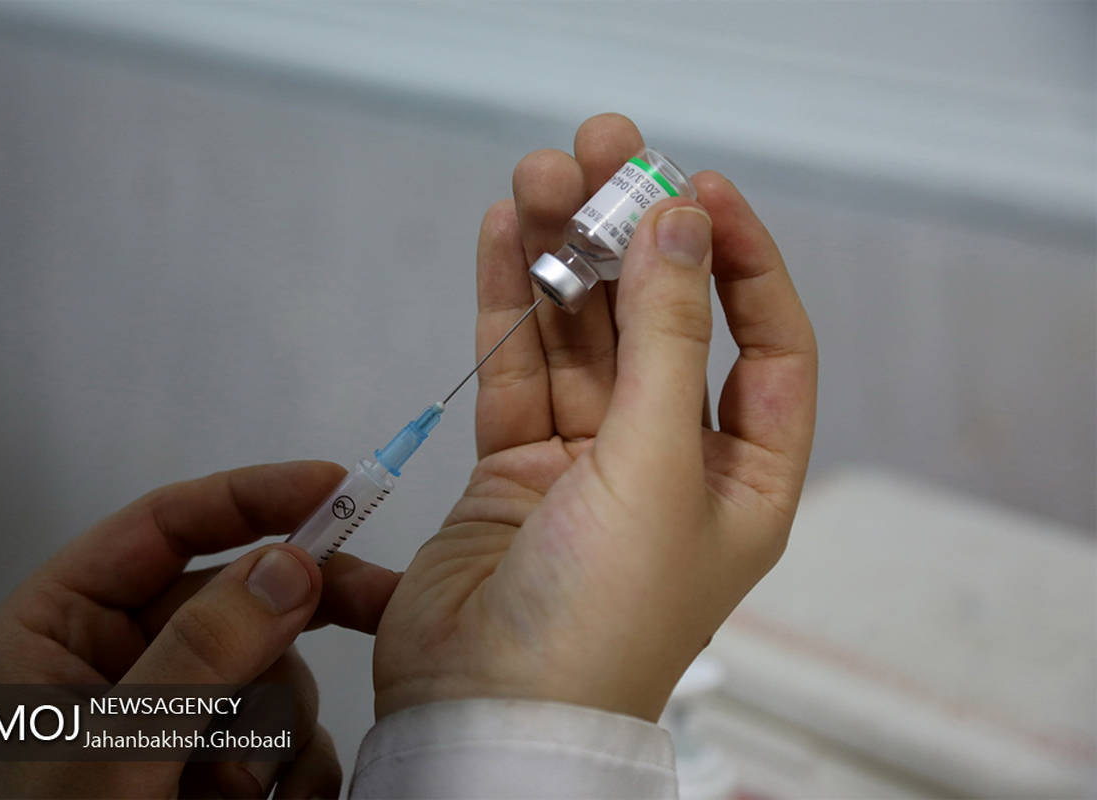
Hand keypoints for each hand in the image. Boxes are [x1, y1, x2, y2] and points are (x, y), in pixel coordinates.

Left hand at [0, 461, 400, 798]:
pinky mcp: (215, 764)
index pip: (166, 525)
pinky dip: (294, 770)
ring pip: (277, 668)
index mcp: (60, 627)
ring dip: (277, 730)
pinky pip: (290, 733)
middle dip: (303, 614)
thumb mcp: (114, 755)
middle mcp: (121, 660)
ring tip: (232, 795)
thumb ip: (198, 654)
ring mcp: (175, 715)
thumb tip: (287, 566)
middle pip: (240, 592)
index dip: (253, 497)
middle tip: (382, 604)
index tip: (334, 487)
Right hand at [374, 114, 816, 720]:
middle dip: (634, 240)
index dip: (740, 263)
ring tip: (539, 176)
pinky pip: (517, 370)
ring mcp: (586, 464)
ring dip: (564, 257)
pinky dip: (511, 304)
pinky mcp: (511, 469)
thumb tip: (679, 226)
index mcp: (742, 478)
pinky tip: (506, 234)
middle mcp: (668, 465)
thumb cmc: (602, 617)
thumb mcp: (656, 469)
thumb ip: (665, 341)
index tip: (699, 189)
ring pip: (581, 338)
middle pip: (661, 326)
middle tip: (602, 151)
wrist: (488, 712)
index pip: (766, 348)